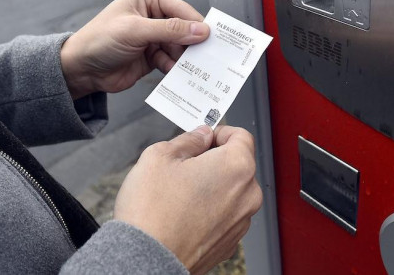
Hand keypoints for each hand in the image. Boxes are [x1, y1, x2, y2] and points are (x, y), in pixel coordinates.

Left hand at [60, 0, 209, 98]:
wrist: (82, 69)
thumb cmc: (100, 40)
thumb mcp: (136, 31)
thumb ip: (169, 30)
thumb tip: (200, 30)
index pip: (181, 9)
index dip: (196, 24)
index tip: (211, 39)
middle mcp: (154, 13)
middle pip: (184, 29)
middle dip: (193, 44)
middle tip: (207, 57)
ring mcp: (155, 35)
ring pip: (181, 47)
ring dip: (186, 59)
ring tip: (194, 69)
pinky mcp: (154, 55)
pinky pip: (173, 61)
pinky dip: (177, 69)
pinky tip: (179, 75)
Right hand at [113, 125, 262, 274]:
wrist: (146, 260)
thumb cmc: (153, 212)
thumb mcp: (160, 156)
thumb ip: (188, 139)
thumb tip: (200, 136)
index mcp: (236, 166)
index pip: (241, 135)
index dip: (218, 132)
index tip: (203, 137)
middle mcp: (247, 194)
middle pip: (237, 164)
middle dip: (213, 160)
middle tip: (184, 165)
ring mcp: (241, 221)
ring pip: (231, 191)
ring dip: (212, 186)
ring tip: (180, 193)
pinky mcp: (230, 242)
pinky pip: (225, 215)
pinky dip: (210, 210)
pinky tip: (184, 213)